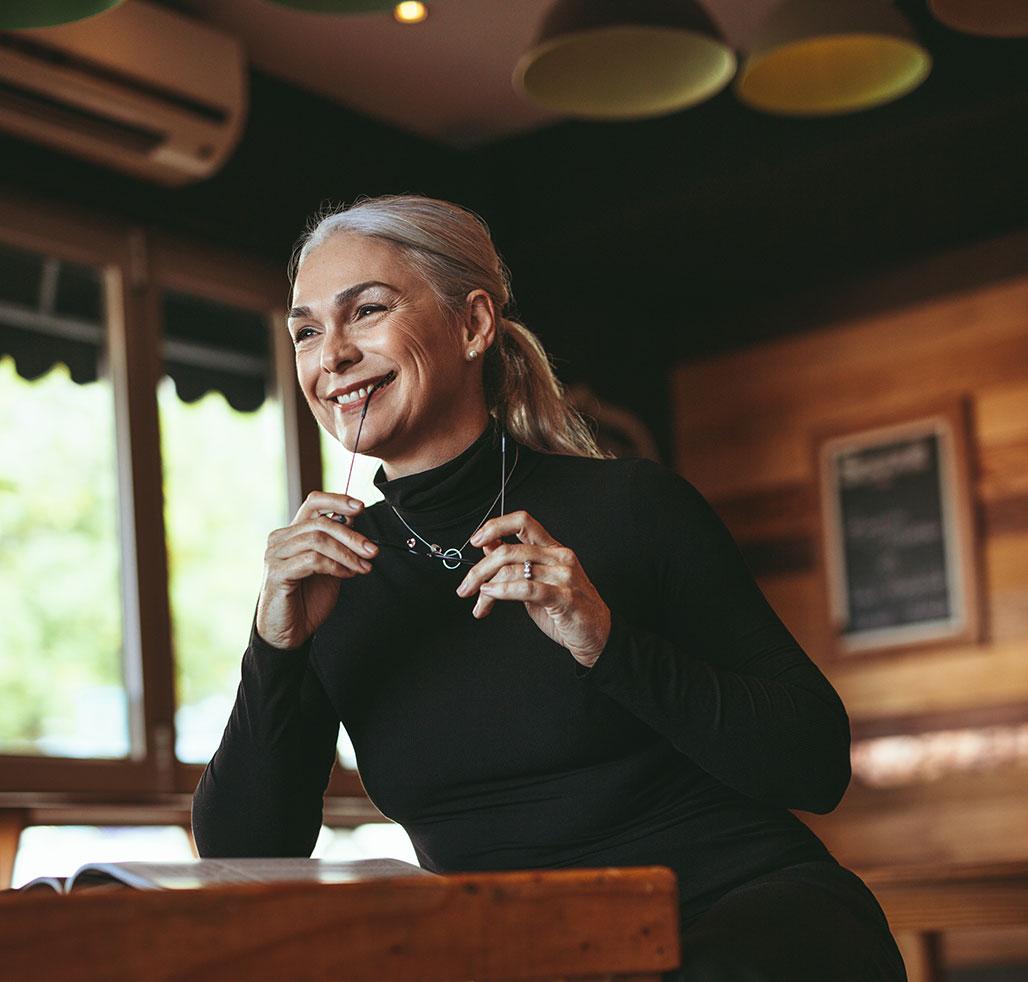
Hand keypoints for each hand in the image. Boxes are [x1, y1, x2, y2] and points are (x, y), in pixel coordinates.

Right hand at [256, 491, 377, 649]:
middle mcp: (281, 539)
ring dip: (347, 553)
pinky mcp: (277, 572)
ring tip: (363, 567)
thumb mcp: (330, 567)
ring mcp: (276, 554)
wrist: (289, 632)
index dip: (338, 500)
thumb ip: (338, 546)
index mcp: (293, 533)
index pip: (314, 503)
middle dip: (353, 536)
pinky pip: (313, 560)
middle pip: (321, 522)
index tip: (361, 507)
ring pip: (318, 540)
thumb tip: (355, 522)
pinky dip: (335, 566)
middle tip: (373, 550)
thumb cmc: (308, 600)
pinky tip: (346, 575)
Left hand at [455, 510, 610, 667]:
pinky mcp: (564, 597)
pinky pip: (526, 588)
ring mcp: (564, 575)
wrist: (597, 636)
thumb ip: (516, 565)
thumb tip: (488, 547)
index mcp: (553, 548)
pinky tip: (490, 596)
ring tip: (477, 601)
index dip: (495, 526)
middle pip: (509, 550)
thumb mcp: (537, 582)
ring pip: (513, 569)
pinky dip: (501, 591)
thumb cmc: (567, 610)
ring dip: (486, 586)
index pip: (522, 522)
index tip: (476, 539)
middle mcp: (559, 556)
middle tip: (465, 586)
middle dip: (480, 569)